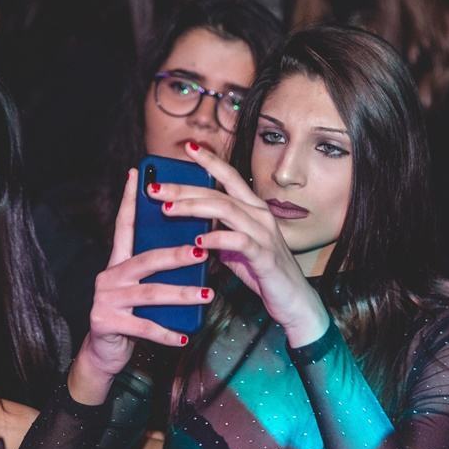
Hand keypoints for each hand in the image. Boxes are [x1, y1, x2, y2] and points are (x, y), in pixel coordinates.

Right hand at [69, 168, 211, 404]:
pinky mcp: (106, 323)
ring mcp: (106, 299)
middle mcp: (109, 275)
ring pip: (149, 293)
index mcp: (118, 261)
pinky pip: (143, 327)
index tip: (138, 173)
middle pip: (146, 259)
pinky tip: (184, 336)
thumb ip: (159, 268)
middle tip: (203, 250)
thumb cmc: (131, 314)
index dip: (131, 199)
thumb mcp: (143, 287)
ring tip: (208, 295)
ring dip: (181, 295)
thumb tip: (195, 246)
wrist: (104, 353)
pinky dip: (166, 333)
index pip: (125, 224)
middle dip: (177, 254)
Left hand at [153, 143, 328, 347]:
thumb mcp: (234, 249)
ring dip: (194, 208)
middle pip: (219, 192)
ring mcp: (264, 234)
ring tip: (168, 210)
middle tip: (156, 189)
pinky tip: (197, 242)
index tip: (188, 148)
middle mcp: (260, 215)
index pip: (230, 177)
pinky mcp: (265, 256)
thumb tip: (186, 225)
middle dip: (185, 188)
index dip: (210, 161)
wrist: (293, 300)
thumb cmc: (262, 272)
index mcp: (253, 209)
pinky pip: (238, 242)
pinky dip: (215, 239)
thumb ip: (216, 232)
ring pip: (226, 210)